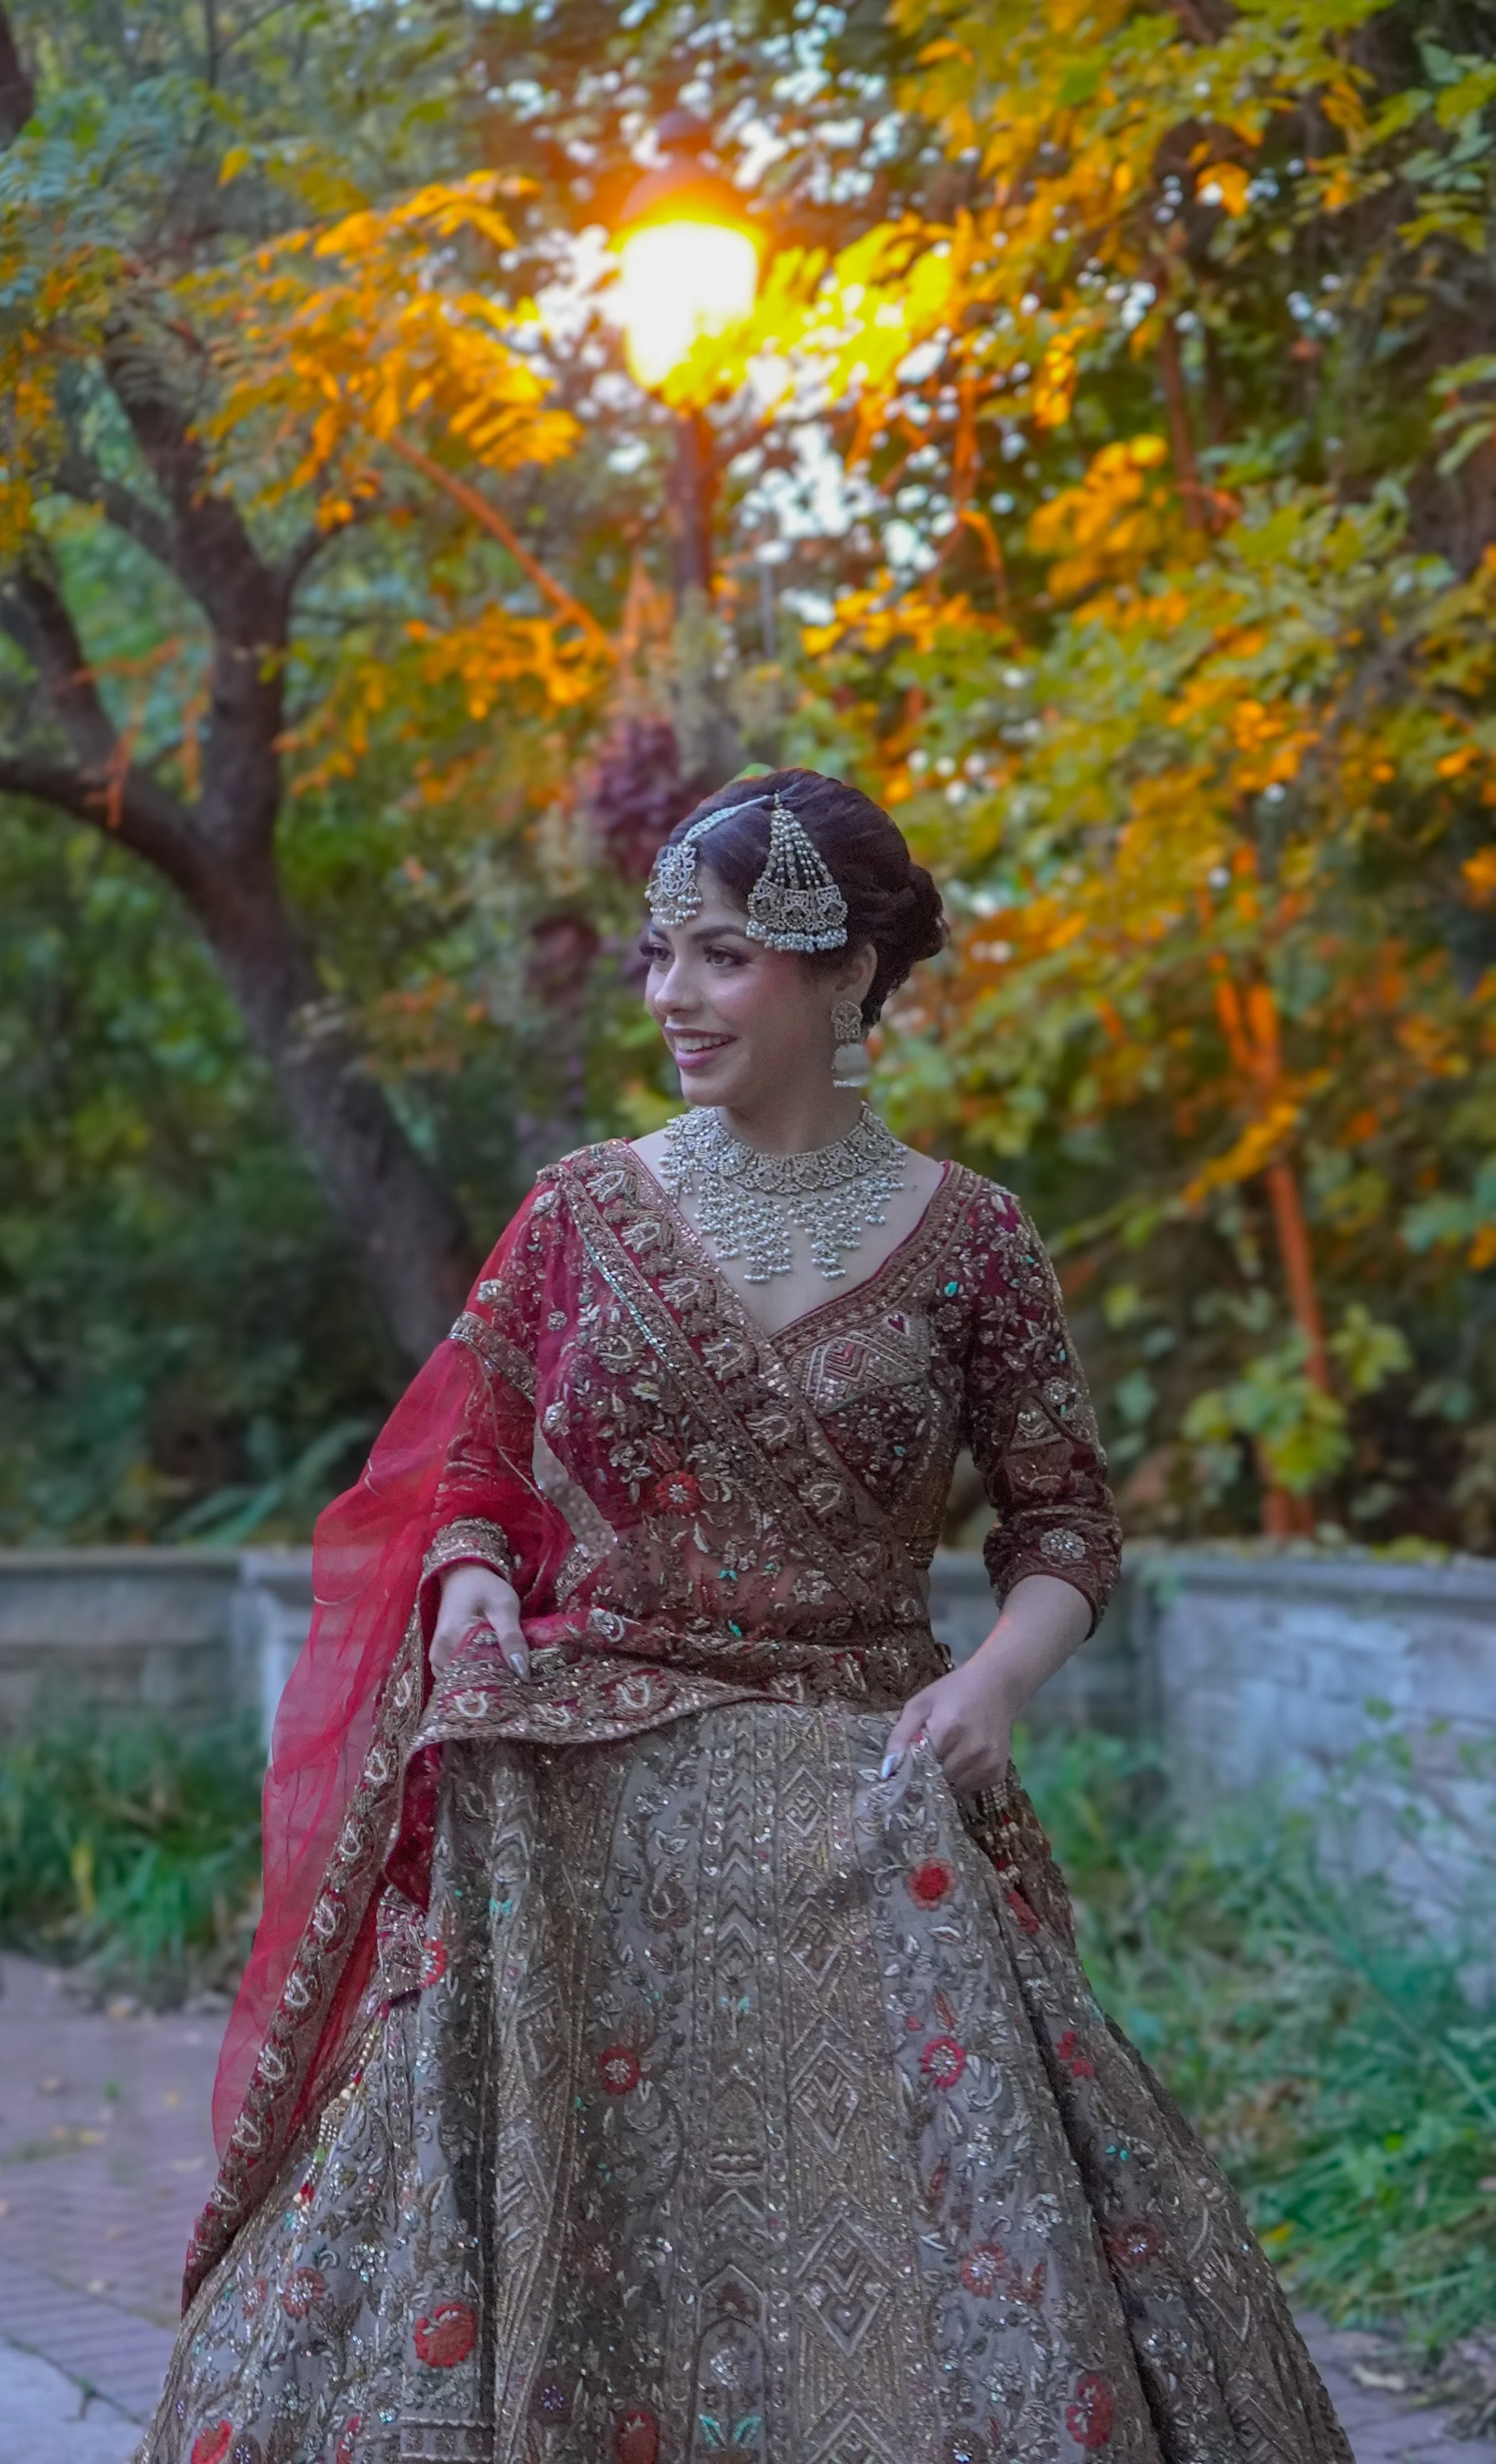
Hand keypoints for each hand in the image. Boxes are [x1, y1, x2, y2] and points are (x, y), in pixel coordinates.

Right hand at [431, 1562, 527, 1677]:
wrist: (465, 1574)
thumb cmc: (485, 1587)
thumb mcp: (504, 1607)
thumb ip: (511, 1638)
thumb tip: (522, 1674)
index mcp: (451, 1639)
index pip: (472, 1678)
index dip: (496, 1686)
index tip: (516, 1688)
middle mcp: (438, 1653)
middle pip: (464, 1683)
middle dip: (489, 1687)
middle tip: (514, 1686)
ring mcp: (437, 1656)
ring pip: (459, 1681)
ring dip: (481, 1683)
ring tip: (504, 1681)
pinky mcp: (442, 1655)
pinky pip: (456, 1674)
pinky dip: (472, 1676)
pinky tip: (491, 1673)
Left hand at [880, 1652, 1018, 1797]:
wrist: (997, 1684)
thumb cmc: (954, 1691)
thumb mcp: (921, 1704)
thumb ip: (900, 1735)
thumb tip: (887, 1771)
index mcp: (948, 1729)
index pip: (922, 1767)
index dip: (915, 1766)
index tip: (915, 1758)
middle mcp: (971, 1749)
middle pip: (939, 1779)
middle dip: (933, 1770)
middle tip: (935, 1751)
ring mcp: (988, 1762)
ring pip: (956, 1786)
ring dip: (949, 1776)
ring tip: (952, 1752)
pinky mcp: (999, 1770)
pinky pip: (974, 1787)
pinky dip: (966, 1778)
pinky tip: (967, 1757)